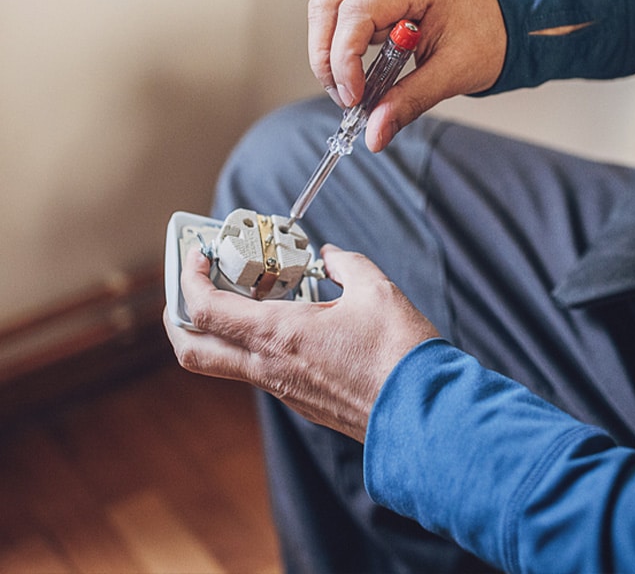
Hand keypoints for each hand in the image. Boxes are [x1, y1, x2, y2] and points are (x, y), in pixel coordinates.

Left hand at [164, 245, 439, 442]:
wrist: (422, 413)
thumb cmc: (398, 353)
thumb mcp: (375, 290)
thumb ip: (347, 264)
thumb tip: (331, 256)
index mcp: (278, 335)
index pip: (206, 310)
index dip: (189, 279)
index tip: (197, 256)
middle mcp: (269, 368)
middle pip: (193, 352)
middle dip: (178, 318)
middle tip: (192, 287)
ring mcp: (284, 391)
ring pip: (225, 364)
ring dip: (218, 331)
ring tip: (242, 296)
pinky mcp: (302, 402)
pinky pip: (260, 372)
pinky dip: (255, 344)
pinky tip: (286, 322)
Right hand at [308, 0, 506, 150]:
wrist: (508, 17)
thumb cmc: (489, 34)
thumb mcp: (453, 73)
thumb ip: (410, 102)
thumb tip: (374, 134)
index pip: (356, 13)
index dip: (344, 59)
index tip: (353, 98)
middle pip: (328, 5)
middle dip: (326, 57)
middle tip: (345, 97)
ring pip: (328, 8)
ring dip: (330, 53)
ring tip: (352, 88)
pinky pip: (342, 13)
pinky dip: (342, 46)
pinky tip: (360, 71)